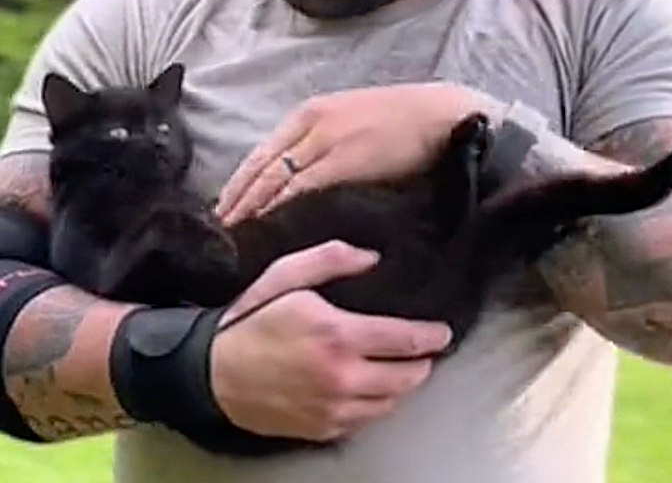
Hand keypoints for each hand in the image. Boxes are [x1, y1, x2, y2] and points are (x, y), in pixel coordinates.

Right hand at [209, 240, 451, 441]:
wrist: (213, 373)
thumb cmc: (252, 320)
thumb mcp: (287, 274)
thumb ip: (333, 258)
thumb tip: (373, 258)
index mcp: (339, 335)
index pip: (405, 340)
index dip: (431, 337)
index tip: (442, 332)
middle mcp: (342, 377)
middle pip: (407, 378)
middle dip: (423, 363)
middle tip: (425, 350)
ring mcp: (333, 408)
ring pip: (390, 403)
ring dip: (403, 386)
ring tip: (405, 368)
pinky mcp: (322, 429)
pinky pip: (366, 420)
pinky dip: (378, 404)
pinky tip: (374, 389)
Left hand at [217, 83, 493, 223]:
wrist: (438, 115)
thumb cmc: (401, 120)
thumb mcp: (350, 120)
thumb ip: (323, 143)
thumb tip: (301, 177)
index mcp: (309, 113)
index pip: (261, 152)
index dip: (239, 182)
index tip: (223, 207)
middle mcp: (309, 124)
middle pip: (260, 166)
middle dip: (236, 199)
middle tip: (218, 228)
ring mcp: (325, 141)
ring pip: (275, 179)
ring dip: (252, 208)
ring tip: (237, 234)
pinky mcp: (344, 161)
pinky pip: (302, 188)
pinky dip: (282, 207)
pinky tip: (269, 225)